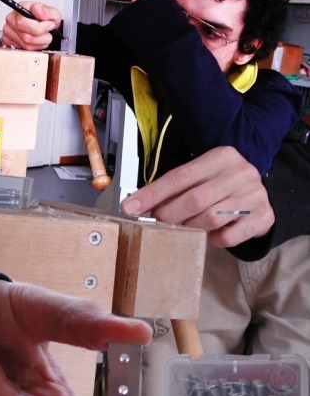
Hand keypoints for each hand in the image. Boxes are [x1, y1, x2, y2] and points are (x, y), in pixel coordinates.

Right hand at [2, 1, 61, 50]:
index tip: (49, 25)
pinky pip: (24, 50)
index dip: (40, 27)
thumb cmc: (46, 18)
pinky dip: (34, 47)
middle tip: (47, 32)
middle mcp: (11, 19)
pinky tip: (36, 40)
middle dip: (42, 37)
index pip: (23, 22)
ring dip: (40, 43)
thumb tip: (36, 9)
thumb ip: (46, 11)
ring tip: (43, 36)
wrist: (44, 25)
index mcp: (20, 9)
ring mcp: (8, 31)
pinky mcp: (9, 41)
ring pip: (26, 45)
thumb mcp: (52, 13)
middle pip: (26, 37)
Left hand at [121, 146, 274, 246]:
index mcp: (221, 156)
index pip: (179, 176)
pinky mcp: (263, 217)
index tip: (132, 207)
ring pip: (211, 218)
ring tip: (187, 224)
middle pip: (195, 199)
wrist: (261, 191)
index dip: (153, 194)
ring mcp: (254, 195)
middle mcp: (240, 173)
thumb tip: (141, 202)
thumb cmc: (223, 183)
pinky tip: (211, 233)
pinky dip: (214, 238)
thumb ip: (178, 186)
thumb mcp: (203, 174)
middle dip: (170, 213)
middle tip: (158, 219)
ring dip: (191, 225)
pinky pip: (229, 236)